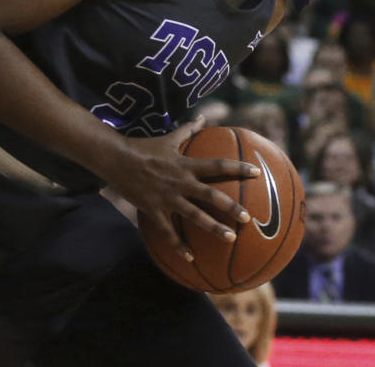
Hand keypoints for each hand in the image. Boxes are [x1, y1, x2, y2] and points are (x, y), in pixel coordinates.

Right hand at [101, 115, 258, 260]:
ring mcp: (167, 198)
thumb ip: (188, 130)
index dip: (238, 168)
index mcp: (186, 164)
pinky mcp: (154, 210)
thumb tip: (203, 117)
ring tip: (231, 238)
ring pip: (194, 216)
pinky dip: (179, 246)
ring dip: (213, 228)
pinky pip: (168, 232)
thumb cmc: (145, 147)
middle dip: (230, 206)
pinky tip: (190, 258)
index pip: (217, 165)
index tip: (257, 173)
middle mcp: (180, 181)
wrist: (117, 159)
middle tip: (247, 217)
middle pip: (210, 195)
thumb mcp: (169, 138)